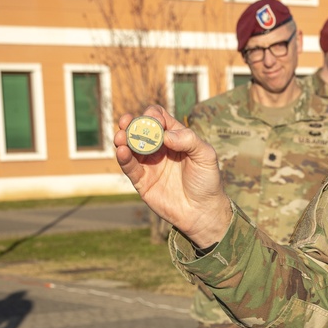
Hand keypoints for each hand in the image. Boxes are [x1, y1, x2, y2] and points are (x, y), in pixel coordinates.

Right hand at [114, 105, 231, 247]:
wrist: (203, 211)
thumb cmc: (207, 181)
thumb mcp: (206, 156)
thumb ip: (189, 140)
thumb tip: (166, 134)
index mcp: (175, 138)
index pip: (159, 119)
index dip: (153, 115)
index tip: (154, 120)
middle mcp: (160, 149)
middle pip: (140, 130)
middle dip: (132, 123)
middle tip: (126, 122)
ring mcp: (149, 164)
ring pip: (130, 147)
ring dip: (123, 138)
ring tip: (120, 136)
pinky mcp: (142, 181)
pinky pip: (129, 167)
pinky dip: (123, 158)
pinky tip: (122, 151)